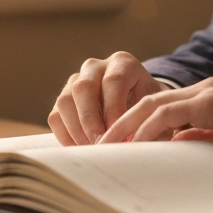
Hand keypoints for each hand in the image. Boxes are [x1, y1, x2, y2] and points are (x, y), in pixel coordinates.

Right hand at [49, 51, 169, 145]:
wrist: (137, 102)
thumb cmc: (149, 106)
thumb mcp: (156, 107)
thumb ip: (150, 121)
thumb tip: (136, 145)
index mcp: (123, 63)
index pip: (113, 81)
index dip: (114, 110)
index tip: (120, 135)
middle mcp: (96, 66)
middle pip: (84, 87)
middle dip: (91, 120)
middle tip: (100, 145)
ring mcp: (76, 80)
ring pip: (65, 100)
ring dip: (76, 129)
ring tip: (91, 149)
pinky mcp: (64, 97)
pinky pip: (56, 115)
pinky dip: (65, 135)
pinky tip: (81, 149)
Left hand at [99, 77, 212, 160]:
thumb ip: (204, 137)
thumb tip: (177, 145)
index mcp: (208, 96)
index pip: (161, 107)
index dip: (137, 125)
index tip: (119, 146)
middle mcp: (204, 89)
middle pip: (148, 102)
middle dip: (121, 124)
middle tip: (100, 146)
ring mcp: (207, 93)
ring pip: (152, 105)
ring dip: (126, 126)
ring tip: (107, 146)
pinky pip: (170, 114)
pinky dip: (148, 129)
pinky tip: (135, 144)